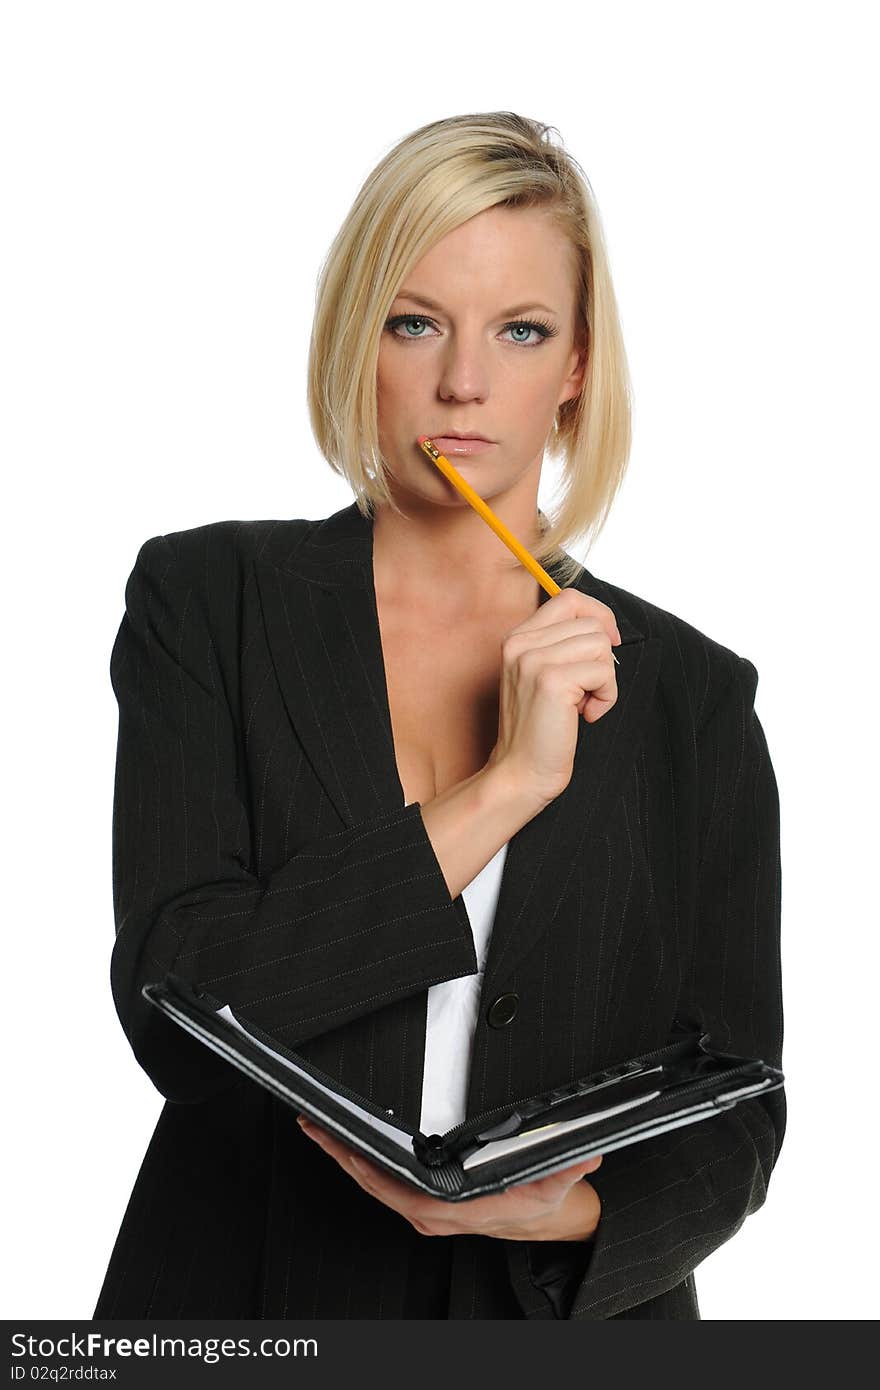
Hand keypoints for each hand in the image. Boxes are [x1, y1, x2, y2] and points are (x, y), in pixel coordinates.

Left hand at [296, 1115, 602, 1240]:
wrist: (549, 1220)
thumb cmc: (545, 1202)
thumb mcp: (560, 1181)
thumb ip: (568, 1166)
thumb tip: (583, 1152)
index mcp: (459, 1207)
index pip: (403, 1191)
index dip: (372, 1172)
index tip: (348, 1148)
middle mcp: (436, 1213)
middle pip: (377, 1184)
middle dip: (342, 1155)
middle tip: (314, 1125)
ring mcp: (427, 1209)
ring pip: (376, 1184)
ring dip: (346, 1157)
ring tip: (319, 1128)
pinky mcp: (425, 1201)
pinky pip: (385, 1183)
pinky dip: (362, 1162)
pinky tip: (347, 1144)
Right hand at [486, 587, 620, 805]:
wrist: (521, 772)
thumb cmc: (539, 729)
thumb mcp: (544, 676)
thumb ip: (564, 646)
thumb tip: (606, 628)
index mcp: (517, 638)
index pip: (569, 598)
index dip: (598, 616)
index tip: (608, 643)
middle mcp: (521, 643)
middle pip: (591, 624)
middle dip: (601, 659)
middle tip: (584, 691)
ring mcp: (533, 660)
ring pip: (600, 646)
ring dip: (604, 679)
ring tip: (583, 703)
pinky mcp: (551, 680)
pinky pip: (604, 672)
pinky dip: (606, 697)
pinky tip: (586, 715)